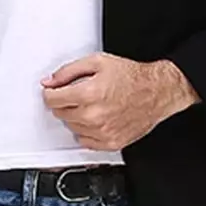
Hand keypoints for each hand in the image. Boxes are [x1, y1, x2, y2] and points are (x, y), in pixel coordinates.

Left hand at [40, 51, 197, 150]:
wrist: (156, 92)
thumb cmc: (131, 78)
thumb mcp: (98, 62)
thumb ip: (68, 71)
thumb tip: (50, 81)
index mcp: (88, 93)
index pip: (52, 99)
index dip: (50, 93)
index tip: (53, 91)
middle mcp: (94, 115)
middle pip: (60, 114)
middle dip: (65, 103)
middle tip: (79, 94)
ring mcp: (102, 132)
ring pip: (71, 128)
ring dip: (76, 116)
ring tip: (92, 104)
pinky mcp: (110, 143)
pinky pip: (85, 141)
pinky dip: (86, 131)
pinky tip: (97, 118)